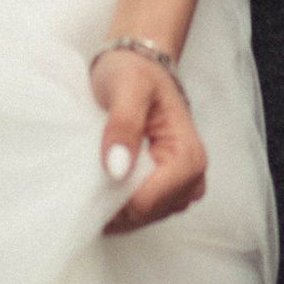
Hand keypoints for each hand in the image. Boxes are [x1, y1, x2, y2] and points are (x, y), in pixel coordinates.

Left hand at [91, 49, 209, 233]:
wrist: (139, 66)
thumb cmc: (134, 72)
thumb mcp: (127, 88)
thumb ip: (123, 126)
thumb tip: (117, 169)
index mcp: (188, 156)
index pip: (148, 201)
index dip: (114, 197)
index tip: (90, 177)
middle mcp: (192, 177)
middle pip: (145, 214)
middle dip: (114, 201)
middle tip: (91, 169)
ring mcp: (181, 187)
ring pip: (142, 217)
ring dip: (115, 204)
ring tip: (97, 172)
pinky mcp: (168, 189)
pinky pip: (142, 211)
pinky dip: (120, 203)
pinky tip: (105, 182)